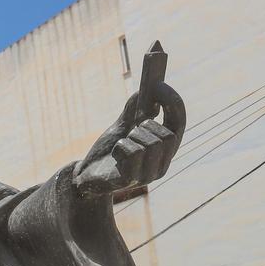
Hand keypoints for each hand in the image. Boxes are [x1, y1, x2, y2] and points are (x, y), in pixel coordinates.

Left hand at [75, 82, 185, 196]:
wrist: (85, 178)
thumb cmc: (107, 153)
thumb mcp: (121, 128)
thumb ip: (134, 111)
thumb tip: (147, 89)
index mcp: (164, 151)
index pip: (179, 125)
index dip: (172, 103)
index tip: (158, 84)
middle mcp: (161, 165)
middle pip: (168, 135)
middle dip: (147, 126)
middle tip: (131, 130)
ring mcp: (147, 176)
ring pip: (150, 144)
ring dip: (131, 137)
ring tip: (121, 146)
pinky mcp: (130, 181)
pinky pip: (132, 152)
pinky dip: (120, 146)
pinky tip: (114, 155)